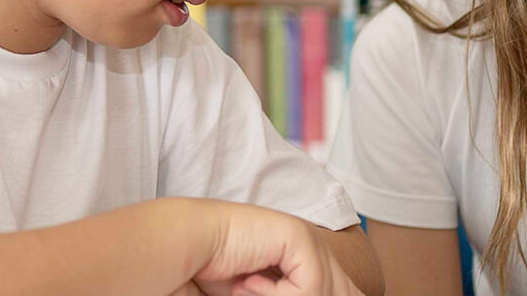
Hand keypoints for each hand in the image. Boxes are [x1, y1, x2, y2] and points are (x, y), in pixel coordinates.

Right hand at [190, 202, 362, 295]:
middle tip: (250, 287)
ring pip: (325, 294)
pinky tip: (246, 282)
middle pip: (345, 291)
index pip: (342, 290)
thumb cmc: (208, 277)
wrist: (181, 249)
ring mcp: (306, 239)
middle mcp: (310, 248)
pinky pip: (311, 286)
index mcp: (301, 260)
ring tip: (244, 288)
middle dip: (305, 295)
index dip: (335, 295)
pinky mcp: (299, 237)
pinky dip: (276, 295)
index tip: (255, 288)